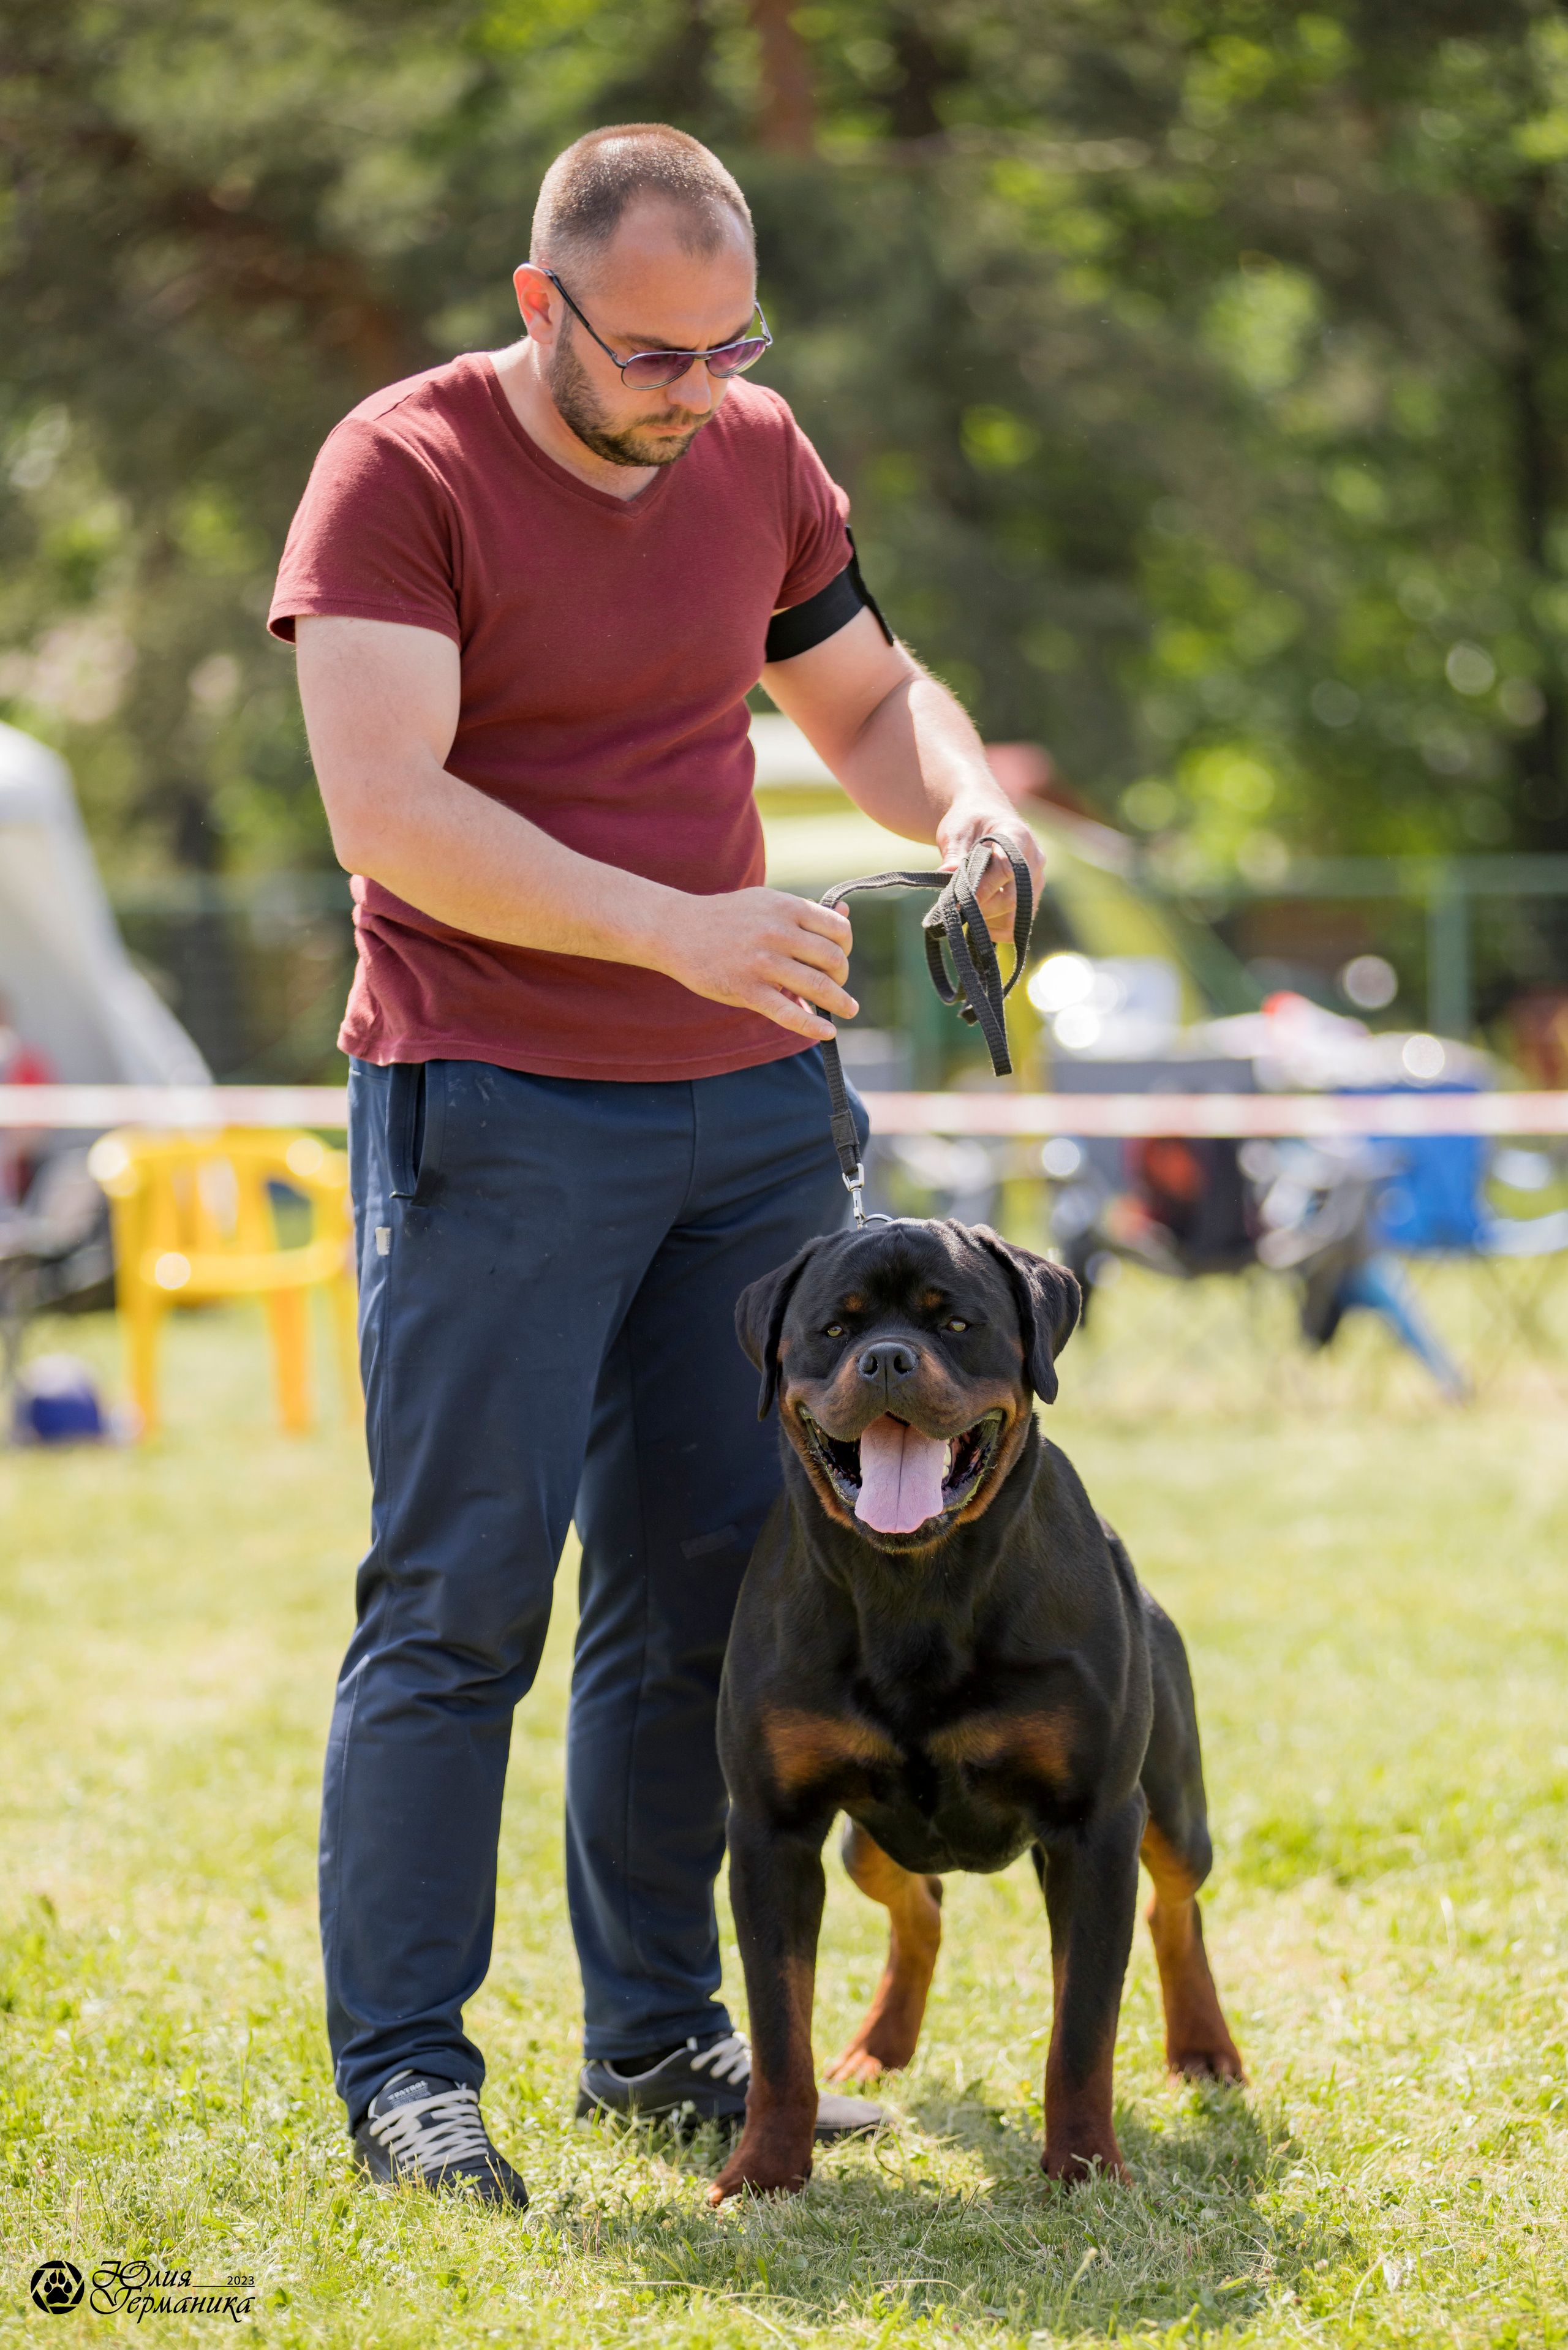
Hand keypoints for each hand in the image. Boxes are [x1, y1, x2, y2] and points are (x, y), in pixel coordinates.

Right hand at [656, 887, 856, 1041]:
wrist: (678, 929)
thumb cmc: (728, 918)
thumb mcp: (766, 903)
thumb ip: (804, 912)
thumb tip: (847, 916)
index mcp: (786, 908)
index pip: (838, 930)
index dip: (845, 947)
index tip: (839, 958)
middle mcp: (778, 933)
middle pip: (833, 959)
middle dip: (841, 976)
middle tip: (836, 984)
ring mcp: (762, 963)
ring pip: (817, 986)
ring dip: (839, 1002)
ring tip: (847, 1009)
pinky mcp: (746, 990)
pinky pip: (788, 1012)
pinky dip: (812, 1026)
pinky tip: (827, 1032)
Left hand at [935, 804, 1043, 942]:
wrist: (985, 817)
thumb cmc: (969, 822)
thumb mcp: (956, 831)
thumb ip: (954, 854)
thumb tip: (945, 874)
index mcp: (1017, 836)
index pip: (1007, 868)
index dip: (983, 889)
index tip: (959, 900)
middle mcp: (1034, 859)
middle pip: (1014, 898)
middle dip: (983, 910)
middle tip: (958, 910)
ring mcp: (1036, 879)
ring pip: (1019, 917)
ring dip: (991, 922)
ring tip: (967, 914)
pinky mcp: (1031, 895)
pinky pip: (1019, 923)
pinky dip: (998, 929)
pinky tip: (980, 920)